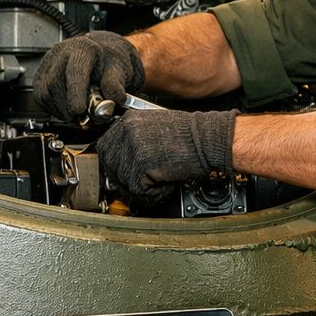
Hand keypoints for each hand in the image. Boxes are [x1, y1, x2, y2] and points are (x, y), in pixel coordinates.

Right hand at [34, 31, 145, 119]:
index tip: (79, 111)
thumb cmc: (109, 64)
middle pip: (54, 82)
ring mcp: (48, 63)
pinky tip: (65, 111)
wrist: (101, 58)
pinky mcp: (40, 74)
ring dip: (58, 109)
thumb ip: (115, 85)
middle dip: (66, 105)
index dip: (75, 93)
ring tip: (75, 116)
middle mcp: (61, 52)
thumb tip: (115, 99)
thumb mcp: (118, 71)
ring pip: (43, 91)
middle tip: (80, 118)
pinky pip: (39, 96)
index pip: (75, 71)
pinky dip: (51, 108)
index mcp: (83, 49)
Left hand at [95, 109, 236, 203]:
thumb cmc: (192, 135)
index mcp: (128, 121)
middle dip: (125, 180)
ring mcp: (133, 148)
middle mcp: (126, 132)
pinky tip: (167, 186)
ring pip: (123, 180)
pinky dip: (154, 194)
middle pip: (110, 165)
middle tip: (143, 185)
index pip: (105, 148)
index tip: (127, 174)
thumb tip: (123, 159)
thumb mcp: (156, 127)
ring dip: (141, 188)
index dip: (116, 165)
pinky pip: (139, 190)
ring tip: (159, 185)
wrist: (209, 139)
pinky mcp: (142, 165)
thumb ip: (134, 139)